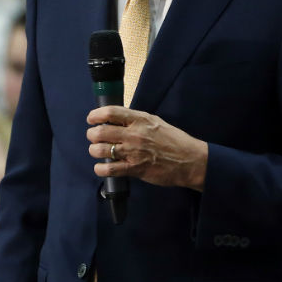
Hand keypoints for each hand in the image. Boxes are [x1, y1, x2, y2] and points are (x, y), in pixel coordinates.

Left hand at [87, 106, 208, 191]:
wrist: (189, 160)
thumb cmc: (175, 141)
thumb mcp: (156, 122)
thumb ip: (137, 120)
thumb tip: (118, 119)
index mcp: (140, 119)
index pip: (110, 112)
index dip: (95, 115)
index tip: (91, 119)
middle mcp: (134, 134)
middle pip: (100, 132)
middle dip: (92, 134)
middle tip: (93, 137)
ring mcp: (133, 152)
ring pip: (100, 150)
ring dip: (94, 151)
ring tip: (98, 151)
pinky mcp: (134, 169)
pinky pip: (109, 169)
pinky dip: (100, 168)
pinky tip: (102, 167)